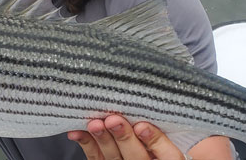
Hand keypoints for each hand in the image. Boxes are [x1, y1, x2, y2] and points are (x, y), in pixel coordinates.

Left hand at [67, 115, 186, 159]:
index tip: (142, 125)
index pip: (168, 154)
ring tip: (95, 124)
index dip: (155, 140)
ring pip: (114, 158)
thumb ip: (163, 117)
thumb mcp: (169, 126)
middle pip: (137, 157)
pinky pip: (96, 158)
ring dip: (103, 139)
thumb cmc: (158, 130)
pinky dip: (86, 143)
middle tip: (113, 120)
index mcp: (169, 156)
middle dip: (124, 138)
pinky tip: (76, 132)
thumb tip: (155, 93)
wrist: (143, 146)